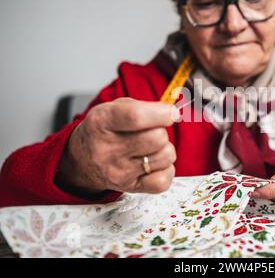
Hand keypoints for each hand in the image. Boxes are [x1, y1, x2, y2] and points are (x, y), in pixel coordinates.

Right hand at [56, 98, 179, 195]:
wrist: (82, 160)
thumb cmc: (104, 131)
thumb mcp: (113, 108)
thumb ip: (142, 107)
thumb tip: (171, 113)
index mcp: (102, 122)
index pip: (136, 117)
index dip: (161, 113)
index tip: (171, 112)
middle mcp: (108, 149)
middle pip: (157, 138)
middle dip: (161, 131)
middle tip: (151, 131)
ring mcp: (119, 172)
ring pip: (166, 156)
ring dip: (164, 149)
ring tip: (150, 148)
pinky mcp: (131, 188)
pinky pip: (163, 181)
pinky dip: (166, 170)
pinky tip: (153, 163)